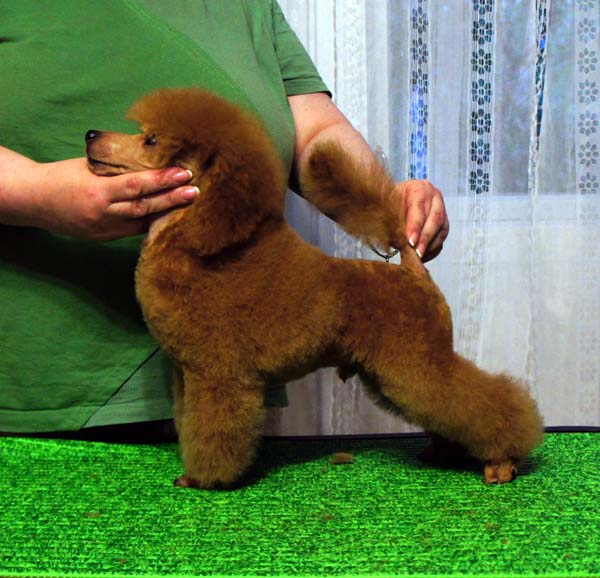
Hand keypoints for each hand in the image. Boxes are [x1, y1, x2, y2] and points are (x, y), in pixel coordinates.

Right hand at [31, 158, 197, 240]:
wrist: (35, 201)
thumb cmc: (63, 176)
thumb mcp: (89, 165)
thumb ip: (118, 166)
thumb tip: (150, 155)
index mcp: (97, 191)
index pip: (136, 185)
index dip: (162, 181)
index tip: (184, 174)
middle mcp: (103, 213)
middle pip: (144, 207)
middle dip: (172, 199)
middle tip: (195, 191)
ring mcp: (104, 229)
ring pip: (142, 223)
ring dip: (166, 213)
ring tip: (188, 204)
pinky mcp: (105, 238)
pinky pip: (133, 232)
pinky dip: (152, 223)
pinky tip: (169, 218)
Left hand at [396, 179, 448, 261]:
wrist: (399, 198)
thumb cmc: (392, 201)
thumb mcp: (389, 206)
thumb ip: (393, 220)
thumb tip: (396, 242)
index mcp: (419, 189)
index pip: (419, 209)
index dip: (415, 226)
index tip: (410, 241)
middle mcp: (434, 198)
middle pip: (434, 220)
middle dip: (425, 239)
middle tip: (417, 253)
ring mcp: (442, 210)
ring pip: (441, 230)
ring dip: (430, 246)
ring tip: (419, 257)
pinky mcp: (444, 223)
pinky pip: (441, 237)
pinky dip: (433, 249)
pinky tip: (423, 256)